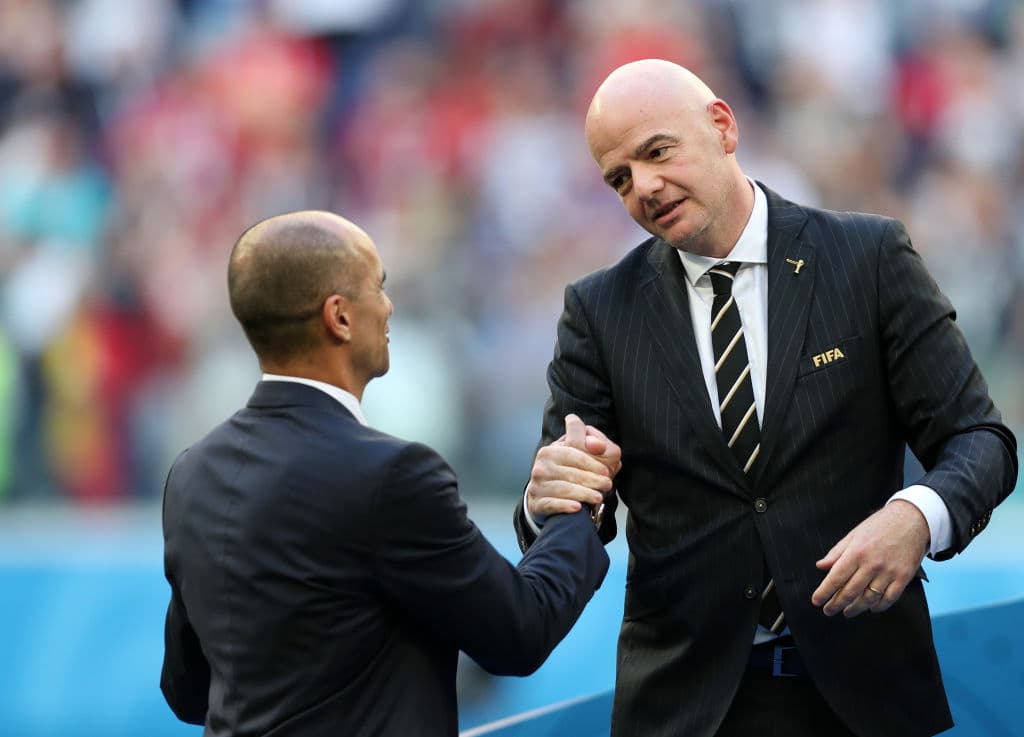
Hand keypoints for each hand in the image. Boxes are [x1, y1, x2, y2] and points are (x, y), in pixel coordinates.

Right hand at [526, 414, 620, 517]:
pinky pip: (552, 504)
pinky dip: (566, 506)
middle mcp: (541, 467)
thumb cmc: (567, 470)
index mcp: (550, 451)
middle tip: (608, 485)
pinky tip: (578, 507)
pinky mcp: (537, 503)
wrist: (547, 493)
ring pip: (564, 489)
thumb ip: (592, 445)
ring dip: (585, 494)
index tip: (606, 471)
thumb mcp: (578, 453)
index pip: (574, 453)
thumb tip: (600, 445)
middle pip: (571, 473)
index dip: (592, 462)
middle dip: (593, 480)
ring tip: (599, 497)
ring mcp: (537, 485)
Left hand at [811, 500, 929, 617]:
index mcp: (856, 552)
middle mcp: (872, 564)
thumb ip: (837, 552)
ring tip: (847, 612)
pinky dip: (878, 607)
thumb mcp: (854, 535)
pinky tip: (871, 608)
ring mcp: (889, 572)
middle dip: (836, 604)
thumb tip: (821, 566)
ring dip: (856, 609)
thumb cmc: (880, 525)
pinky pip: (889, 598)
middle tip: (828, 610)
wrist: (912, 519)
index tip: (816, 601)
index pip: (836, 578)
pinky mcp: (904, 577)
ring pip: (869, 599)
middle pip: (850, 592)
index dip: (824, 592)